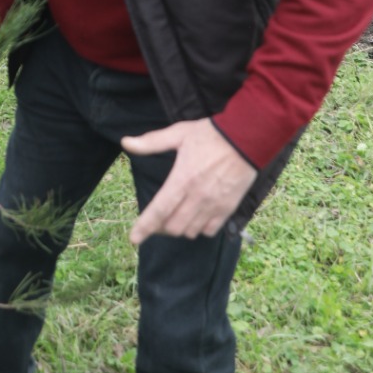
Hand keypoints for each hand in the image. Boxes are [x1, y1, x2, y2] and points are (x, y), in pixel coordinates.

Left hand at [121, 117, 256, 243]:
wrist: (247, 138)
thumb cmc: (210, 134)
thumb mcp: (178, 133)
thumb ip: (151, 142)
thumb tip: (125, 142)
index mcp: (182, 179)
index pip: (159, 210)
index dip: (144, 227)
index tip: (134, 239)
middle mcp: (197, 197)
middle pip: (173, 227)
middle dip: (160, 227)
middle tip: (156, 219)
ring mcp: (214, 204)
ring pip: (190, 231)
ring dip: (179, 228)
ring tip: (175, 218)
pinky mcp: (228, 208)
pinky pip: (209, 230)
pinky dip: (199, 229)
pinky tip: (195, 218)